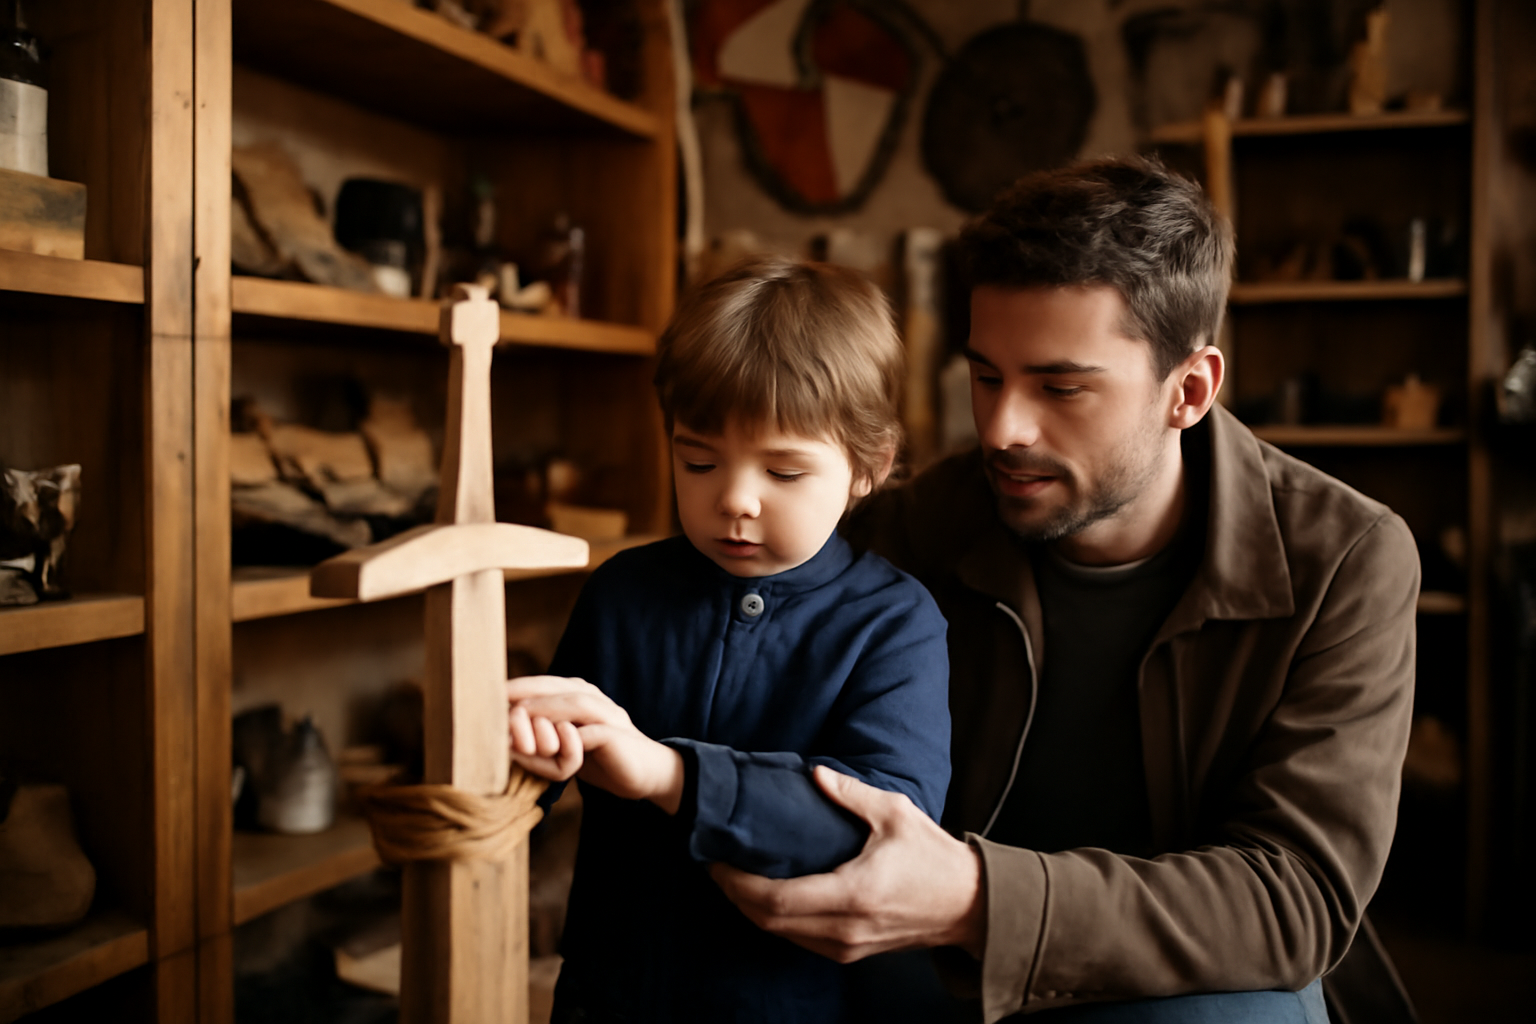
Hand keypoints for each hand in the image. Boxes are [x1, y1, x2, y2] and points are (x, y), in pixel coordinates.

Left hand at [505, 675, 684, 813]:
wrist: (647, 774)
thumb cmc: (602, 760)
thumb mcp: (566, 749)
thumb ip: (542, 741)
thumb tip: (504, 741)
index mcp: (582, 697)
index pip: (546, 684)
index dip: (518, 687)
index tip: (486, 696)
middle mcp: (595, 700)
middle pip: (558, 686)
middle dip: (526, 690)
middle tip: (496, 699)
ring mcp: (609, 716)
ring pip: (576, 703)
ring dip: (545, 710)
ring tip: (519, 717)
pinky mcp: (617, 737)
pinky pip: (591, 734)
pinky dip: (570, 738)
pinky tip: (551, 744)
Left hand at [711, 765, 985, 962]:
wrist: (970, 906)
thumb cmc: (935, 858)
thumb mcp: (896, 814)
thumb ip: (852, 794)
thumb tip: (816, 773)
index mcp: (852, 893)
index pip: (776, 899)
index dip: (738, 883)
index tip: (717, 861)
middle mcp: (844, 928)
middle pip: (770, 921)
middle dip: (736, 896)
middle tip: (715, 867)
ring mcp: (848, 945)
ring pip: (782, 934)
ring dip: (752, 910)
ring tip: (734, 878)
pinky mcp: (852, 951)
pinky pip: (800, 939)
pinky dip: (776, 919)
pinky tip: (767, 896)